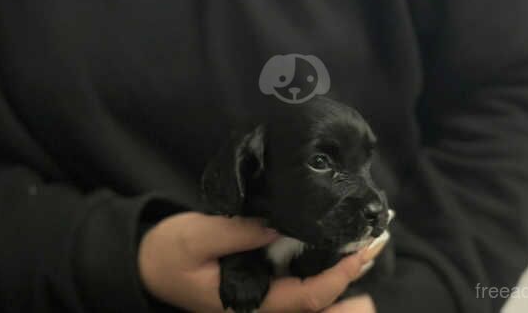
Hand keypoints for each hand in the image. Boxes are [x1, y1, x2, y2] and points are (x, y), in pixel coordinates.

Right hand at [138, 212, 387, 311]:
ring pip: (312, 299)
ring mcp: (264, 299)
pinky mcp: (262, 285)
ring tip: (369, 248)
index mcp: (249, 304)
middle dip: (351, 283)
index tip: (359, 247)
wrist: (151, 265)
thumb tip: (279, 223)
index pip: (306, 298)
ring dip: (343, 277)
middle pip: (318, 308)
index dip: (337, 275)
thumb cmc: (170, 253)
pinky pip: (301, 284)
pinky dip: (324, 269)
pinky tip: (339, 250)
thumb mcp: (195, 237)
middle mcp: (263, 308)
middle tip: (376, 246)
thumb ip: (235, 232)